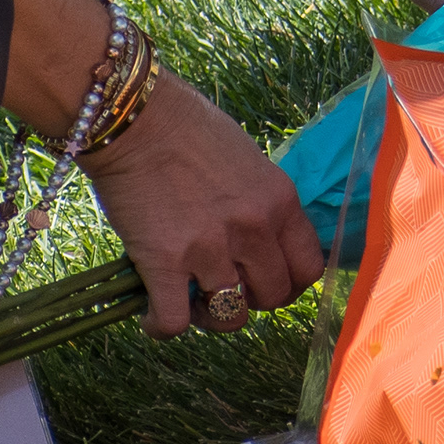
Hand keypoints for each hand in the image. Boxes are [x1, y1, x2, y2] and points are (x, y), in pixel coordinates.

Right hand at [80, 75, 325, 335]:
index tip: (266, 281)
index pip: (309, 268)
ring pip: (229, 316)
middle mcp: (254, 229)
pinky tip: (152, 314)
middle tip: (224, 284)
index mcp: (279, 201)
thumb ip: (261, 204)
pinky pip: (173, 321)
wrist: (134, 117)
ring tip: (190, 298)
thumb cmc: (187, 128)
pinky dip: (161, 326)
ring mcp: (210, 248)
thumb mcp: (248, 161)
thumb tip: (261, 242)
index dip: (289, 284)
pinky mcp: (164, 262)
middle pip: (273, 298)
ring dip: (210, 315)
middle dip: (250, 299)